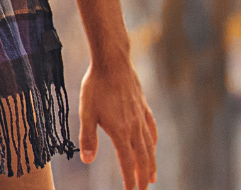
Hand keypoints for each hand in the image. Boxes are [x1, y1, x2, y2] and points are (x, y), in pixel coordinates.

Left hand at [80, 60, 157, 189]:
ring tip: (152, 177)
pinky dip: (153, 142)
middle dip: (143, 177)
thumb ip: (88, 137)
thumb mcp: (86, 112)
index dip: (130, 180)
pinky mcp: (143, 107)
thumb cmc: (96, 86)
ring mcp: (141, 117)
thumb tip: (87, 160)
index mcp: (121, 132)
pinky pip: (152, 129)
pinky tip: (153, 145)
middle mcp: (135, 128)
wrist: (113, 62)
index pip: (128, 163)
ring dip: (151, 164)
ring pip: (150, 146)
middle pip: (142, 159)